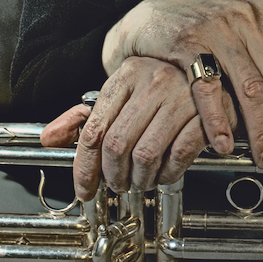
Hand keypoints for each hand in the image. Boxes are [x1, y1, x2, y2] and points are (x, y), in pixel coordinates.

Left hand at [41, 55, 237, 200]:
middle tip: (118, 184)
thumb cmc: (164, 88)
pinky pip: (179, 155)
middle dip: (113, 176)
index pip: (95, 130)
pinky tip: (166, 172)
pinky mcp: (207, 113)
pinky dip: (169, 173)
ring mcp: (181, 96)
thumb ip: (85, 117)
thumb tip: (48, 138)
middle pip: (117, 145)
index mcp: (127, 74)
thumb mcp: (123, 94)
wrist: (214, 73)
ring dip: (140, 179)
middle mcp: (153, 81)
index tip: (84, 188)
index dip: (85, 167)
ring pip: (146, 155)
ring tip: (142, 180)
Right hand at [102, 0, 262, 171]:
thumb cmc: (206, 28)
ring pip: (250, 90)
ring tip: (261, 157)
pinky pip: (210, 90)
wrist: (155, 14)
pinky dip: (219, 122)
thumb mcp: (250, 38)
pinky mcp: (188, 43)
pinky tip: (224, 144)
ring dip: (259, 132)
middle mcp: (248, 19)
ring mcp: (218, 29)